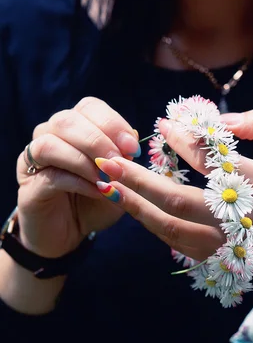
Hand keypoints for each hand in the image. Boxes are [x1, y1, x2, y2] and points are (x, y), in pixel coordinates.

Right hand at [16, 97, 140, 257]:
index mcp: (74, 127)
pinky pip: (50, 175)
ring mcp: (34, 161)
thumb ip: (126, 160)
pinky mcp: (28, 188)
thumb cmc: (96, 201)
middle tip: (118, 161)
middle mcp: (49, 136)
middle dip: (98, 139)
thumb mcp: (119, 180)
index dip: (112, 123)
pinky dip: (78, 182)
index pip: (89, 107)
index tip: (132, 146)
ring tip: (106, 178)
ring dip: (84, 159)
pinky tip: (98, 191)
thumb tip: (133, 140)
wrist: (71, 235)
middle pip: (67, 120)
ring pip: (51, 143)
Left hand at [95, 106, 252, 304]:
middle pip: (175, 198)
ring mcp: (227, 243)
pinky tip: (138, 211)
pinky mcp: (222, 260)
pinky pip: (178, 245)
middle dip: (137, 179)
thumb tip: (222, 120)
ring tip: (111, 187)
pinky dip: (155, 227)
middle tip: (108, 161)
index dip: (180, 138)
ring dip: (137, 206)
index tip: (162, 124)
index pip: (207, 158)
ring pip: (170, 227)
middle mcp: (237, 216)